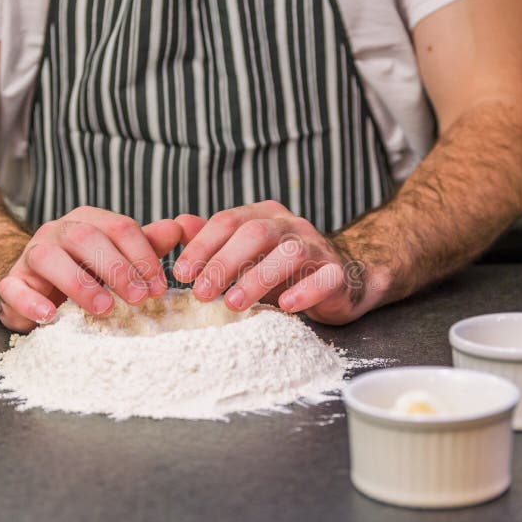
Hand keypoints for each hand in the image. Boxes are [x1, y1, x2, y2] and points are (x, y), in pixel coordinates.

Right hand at [0, 207, 180, 331]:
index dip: (142, 256)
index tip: (159, 287)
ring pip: (49, 257)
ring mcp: (31, 255)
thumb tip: (179, 228)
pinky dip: (31, 302)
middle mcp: (58, 232)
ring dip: (79, 283)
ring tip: (104, 308)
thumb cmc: (84, 271)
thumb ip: (147, 245)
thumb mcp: (118, 258)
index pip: (119, 227)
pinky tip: (50, 317)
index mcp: (89, 221)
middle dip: (117, 268)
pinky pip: (14, 287)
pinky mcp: (11, 282)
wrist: (32, 286)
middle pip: (86, 237)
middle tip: (138, 298)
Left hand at [172, 200, 367, 324]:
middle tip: (201, 293)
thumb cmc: (284, 269)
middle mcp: (291, 226)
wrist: (343, 279)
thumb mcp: (246, 253)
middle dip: (224, 262)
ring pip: (290, 253)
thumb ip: (213, 240)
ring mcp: (317, 247)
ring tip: (233, 304)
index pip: (228, 221)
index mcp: (264, 216)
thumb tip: (178, 224)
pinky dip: (304, 291)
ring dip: (258, 278)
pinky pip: (325, 278)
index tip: (182, 274)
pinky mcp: (338, 273)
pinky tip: (284, 306)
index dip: (202, 246)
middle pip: (255, 233)